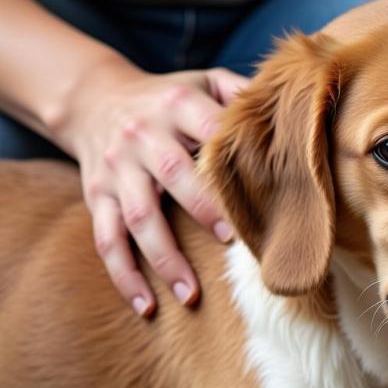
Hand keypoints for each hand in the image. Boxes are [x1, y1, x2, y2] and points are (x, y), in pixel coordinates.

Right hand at [57, 60, 248, 315]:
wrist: (94, 99)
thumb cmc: (167, 97)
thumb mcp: (203, 81)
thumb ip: (241, 92)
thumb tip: (293, 111)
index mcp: (176, 106)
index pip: (208, 132)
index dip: (230, 163)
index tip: (261, 197)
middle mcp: (142, 136)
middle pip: (172, 176)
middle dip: (204, 212)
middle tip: (235, 246)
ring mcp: (116, 170)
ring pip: (138, 218)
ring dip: (164, 260)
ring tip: (192, 297)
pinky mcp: (95, 196)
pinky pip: (106, 241)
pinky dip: (124, 276)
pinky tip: (146, 306)